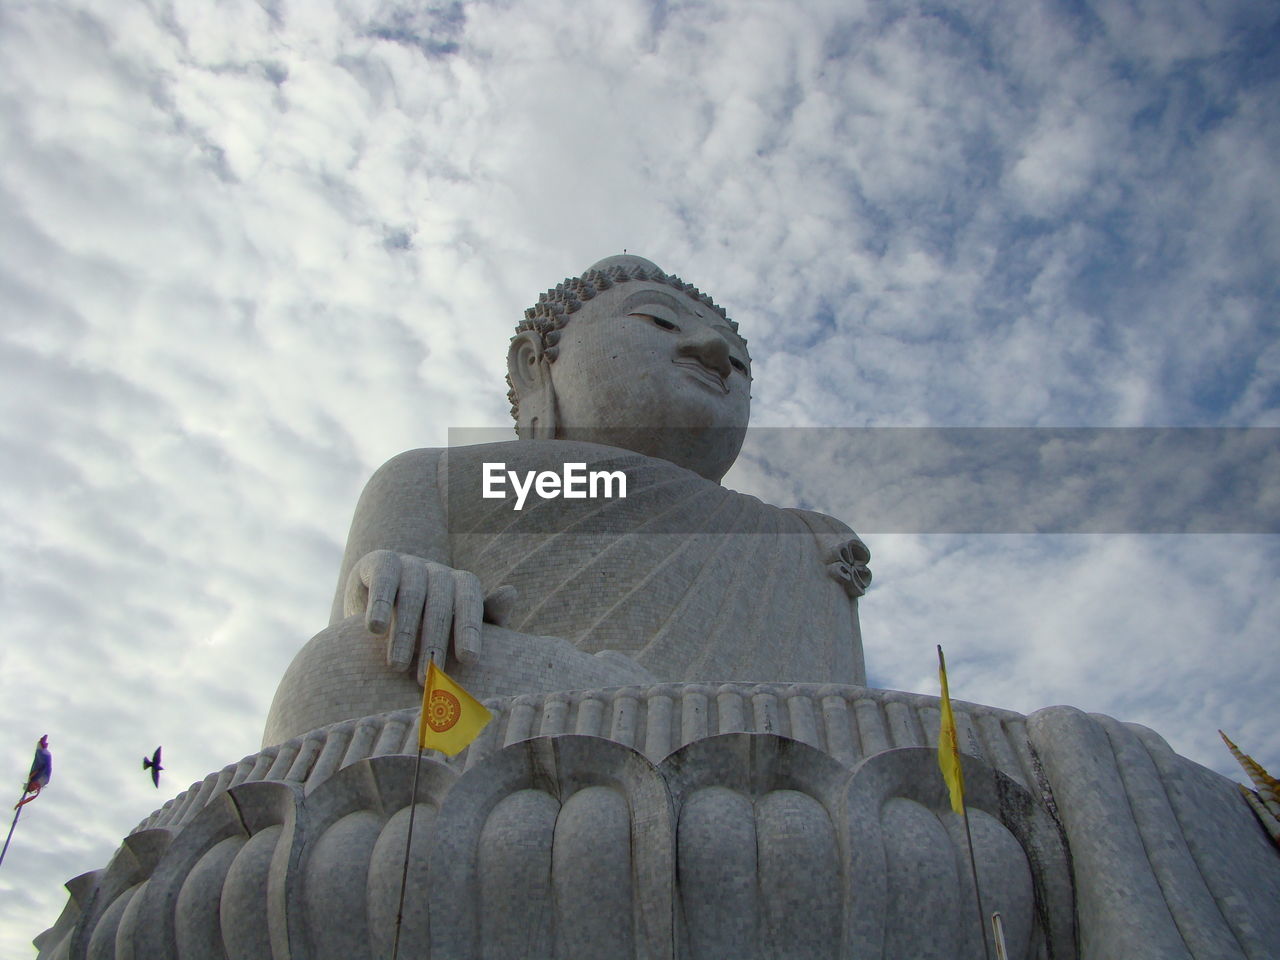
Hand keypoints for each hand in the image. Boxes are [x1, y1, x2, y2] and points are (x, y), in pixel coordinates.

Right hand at [343, 550, 517, 683]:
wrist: (384, 588)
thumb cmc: (431, 615)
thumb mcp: (459, 619)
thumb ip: (488, 615)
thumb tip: (511, 593)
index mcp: (463, 584)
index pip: (470, 603)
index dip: (470, 629)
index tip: (469, 659)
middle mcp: (438, 571)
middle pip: (440, 606)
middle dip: (435, 642)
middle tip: (428, 677)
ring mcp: (409, 564)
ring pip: (412, 596)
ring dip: (406, 632)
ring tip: (398, 666)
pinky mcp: (381, 562)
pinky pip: (383, 581)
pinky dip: (380, 603)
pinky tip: (376, 628)